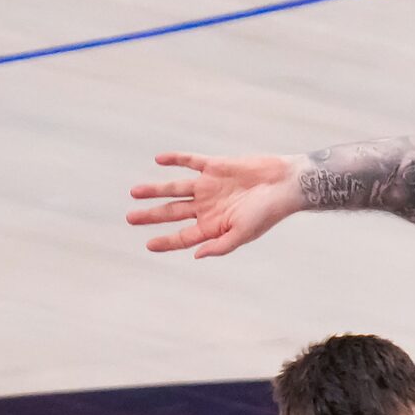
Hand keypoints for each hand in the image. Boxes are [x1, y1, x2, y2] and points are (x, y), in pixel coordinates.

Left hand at [128, 151, 298, 257]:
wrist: (284, 184)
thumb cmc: (268, 213)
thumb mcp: (244, 234)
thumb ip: (220, 245)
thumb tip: (196, 254)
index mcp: (215, 226)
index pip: (185, 236)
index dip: (166, 241)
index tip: (148, 244)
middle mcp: (209, 207)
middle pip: (174, 213)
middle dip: (152, 216)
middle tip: (130, 218)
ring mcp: (210, 186)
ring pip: (175, 188)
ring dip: (155, 189)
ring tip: (134, 192)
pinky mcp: (215, 166)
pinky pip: (190, 162)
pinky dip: (175, 159)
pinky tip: (159, 160)